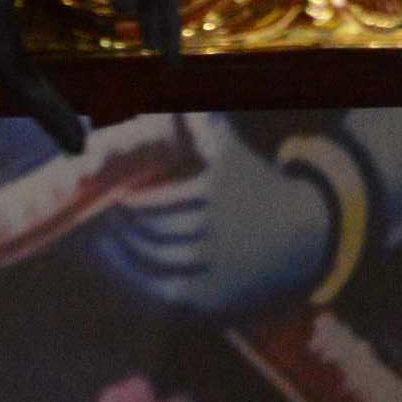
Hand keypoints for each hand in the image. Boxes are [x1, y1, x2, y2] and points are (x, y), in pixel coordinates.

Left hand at [86, 115, 344, 319]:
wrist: (300, 240)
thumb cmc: (253, 187)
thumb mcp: (231, 153)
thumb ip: (203, 125)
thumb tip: (176, 100)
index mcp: (215, 194)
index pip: (156, 202)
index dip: (128, 201)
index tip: (113, 192)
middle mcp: (215, 235)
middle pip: (153, 232)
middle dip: (122, 224)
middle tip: (101, 213)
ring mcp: (215, 271)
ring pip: (155, 263)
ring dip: (122, 251)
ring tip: (102, 237)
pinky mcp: (213, 301)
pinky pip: (164, 293)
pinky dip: (137, 280)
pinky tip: (122, 265)